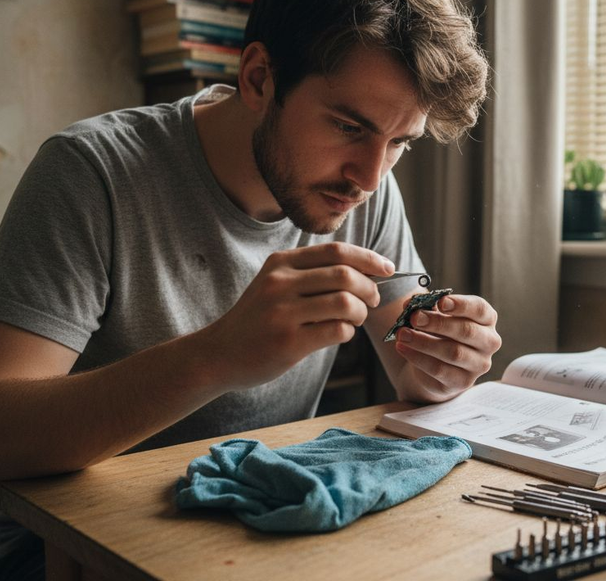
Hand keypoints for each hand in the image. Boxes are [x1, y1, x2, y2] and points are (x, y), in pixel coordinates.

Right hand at [197, 242, 393, 389]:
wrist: (218, 354)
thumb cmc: (258, 320)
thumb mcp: (275, 284)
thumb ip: (312, 273)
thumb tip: (367, 269)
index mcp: (281, 263)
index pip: (337, 251)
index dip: (369, 258)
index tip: (387, 269)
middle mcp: (280, 283)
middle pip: (346, 275)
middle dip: (370, 288)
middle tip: (371, 300)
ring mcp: (283, 313)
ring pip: (346, 302)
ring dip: (361, 312)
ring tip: (354, 319)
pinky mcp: (288, 342)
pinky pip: (337, 330)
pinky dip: (348, 332)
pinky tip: (340, 334)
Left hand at [392, 294, 500, 399]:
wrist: (433, 365)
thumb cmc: (439, 333)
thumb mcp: (434, 315)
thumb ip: (426, 307)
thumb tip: (410, 303)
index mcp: (486, 319)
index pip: (479, 309)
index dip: (461, 305)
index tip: (441, 301)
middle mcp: (489, 342)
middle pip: (466, 331)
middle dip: (438, 323)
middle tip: (415, 317)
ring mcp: (478, 364)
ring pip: (453, 352)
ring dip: (424, 342)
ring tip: (403, 334)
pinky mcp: (463, 381)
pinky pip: (440, 369)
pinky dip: (418, 358)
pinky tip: (403, 348)